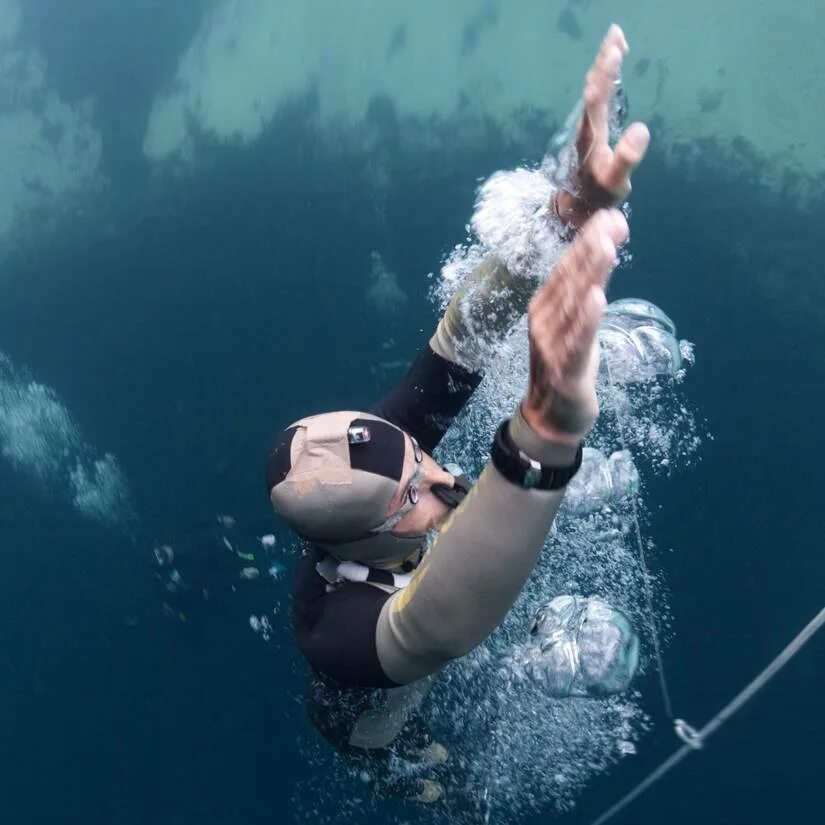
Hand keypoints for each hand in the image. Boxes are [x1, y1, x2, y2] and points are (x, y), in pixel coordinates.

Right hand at [523, 209, 628, 444]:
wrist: (551, 416)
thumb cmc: (566, 365)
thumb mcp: (576, 323)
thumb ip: (586, 291)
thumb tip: (603, 251)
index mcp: (546, 306)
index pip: (568, 267)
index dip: (589, 241)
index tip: (611, 216)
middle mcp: (544, 320)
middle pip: (571, 279)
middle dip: (593, 248)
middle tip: (613, 221)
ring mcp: (551, 344)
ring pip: (574, 304)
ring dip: (590, 274)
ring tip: (606, 248)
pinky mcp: (564, 369)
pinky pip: (577, 340)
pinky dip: (586, 319)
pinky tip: (596, 299)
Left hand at [555, 25, 649, 228]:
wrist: (576, 209)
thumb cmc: (598, 196)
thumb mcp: (614, 181)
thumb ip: (625, 159)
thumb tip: (641, 130)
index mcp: (591, 135)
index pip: (596, 98)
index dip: (605, 73)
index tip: (614, 49)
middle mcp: (586, 127)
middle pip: (593, 88)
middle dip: (604, 61)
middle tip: (616, 34)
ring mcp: (588, 129)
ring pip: (593, 92)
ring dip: (603, 67)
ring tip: (616, 44)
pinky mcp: (592, 133)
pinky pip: (597, 99)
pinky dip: (604, 80)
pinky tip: (611, 73)